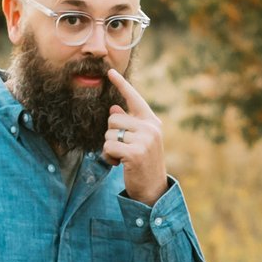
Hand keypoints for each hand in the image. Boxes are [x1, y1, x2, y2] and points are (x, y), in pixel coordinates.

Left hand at [103, 68, 168, 204]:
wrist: (153, 190)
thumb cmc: (143, 164)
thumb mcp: (140, 141)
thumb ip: (129, 124)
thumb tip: (114, 109)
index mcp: (152, 122)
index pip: (134, 99)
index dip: (121, 84)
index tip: (110, 72)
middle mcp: (150, 128)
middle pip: (113, 119)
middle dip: (112, 135)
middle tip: (123, 149)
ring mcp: (144, 140)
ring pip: (109, 134)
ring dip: (109, 148)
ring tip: (122, 158)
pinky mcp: (135, 153)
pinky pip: (108, 147)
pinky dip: (108, 157)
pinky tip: (119, 164)